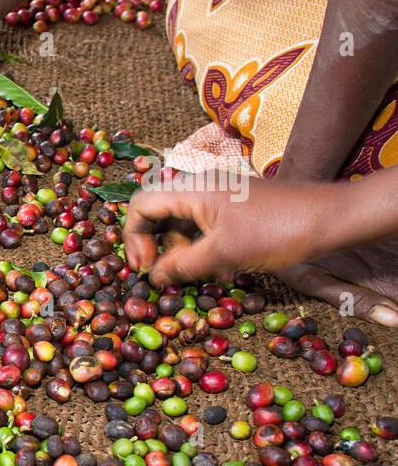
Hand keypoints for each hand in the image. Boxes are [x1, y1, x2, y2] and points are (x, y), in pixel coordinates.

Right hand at [123, 172, 325, 286]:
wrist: (331, 219)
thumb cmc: (276, 231)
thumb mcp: (223, 254)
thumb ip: (181, 266)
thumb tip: (154, 278)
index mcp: (192, 189)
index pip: (140, 205)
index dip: (134, 238)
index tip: (145, 267)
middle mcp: (201, 187)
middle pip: (159, 215)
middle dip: (157, 248)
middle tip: (165, 276)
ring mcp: (220, 197)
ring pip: (182, 224)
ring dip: (182, 252)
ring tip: (197, 277)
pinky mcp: (236, 209)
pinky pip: (205, 227)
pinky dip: (203, 249)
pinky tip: (220, 270)